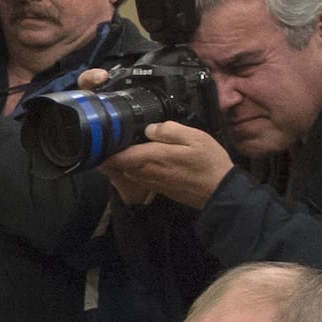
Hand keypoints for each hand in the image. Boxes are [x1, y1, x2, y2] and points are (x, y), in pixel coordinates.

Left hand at [100, 121, 233, 208]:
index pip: (116, 157)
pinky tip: (142, 156)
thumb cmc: (209, 163)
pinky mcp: (157, 187)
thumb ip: (168, 130)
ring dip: (122, 160)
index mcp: (151, 158)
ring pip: (126, 171)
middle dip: (111, 152)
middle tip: (110, 135)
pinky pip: (137, 176)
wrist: (220, 192)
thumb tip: (148, 129)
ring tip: (124, 143)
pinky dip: (133, 167)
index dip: (104, 147)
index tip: (101, 136)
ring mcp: (150, 182)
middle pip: (117, 165)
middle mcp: (145, 173)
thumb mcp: (194, 137)